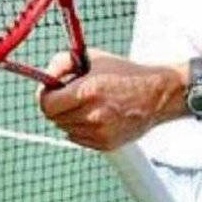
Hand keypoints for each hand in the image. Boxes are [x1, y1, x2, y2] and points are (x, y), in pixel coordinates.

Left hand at [38, 49, 183, 150]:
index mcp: (88, 91)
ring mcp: (100, 132)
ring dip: (70, 116)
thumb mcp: (92, 58)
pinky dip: (80, 128)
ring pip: (65, 128)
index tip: (50, 91)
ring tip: (89, 103)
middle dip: (57, 105)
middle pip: (54, 118)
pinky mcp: (106, 144)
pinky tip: (96, 115)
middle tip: (69, 95)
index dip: (44, 97)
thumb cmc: (123, 73)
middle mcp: (93, 115)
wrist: (157, 95)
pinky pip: (78, 138)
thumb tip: (44, 78)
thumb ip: (62, 63)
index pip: (47, 104)